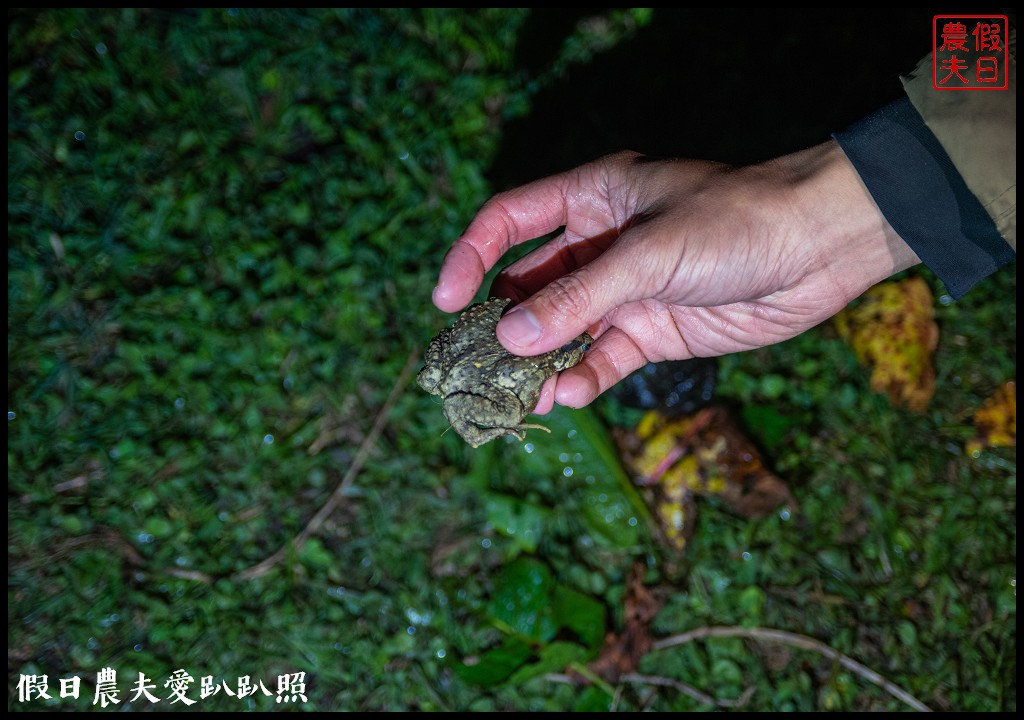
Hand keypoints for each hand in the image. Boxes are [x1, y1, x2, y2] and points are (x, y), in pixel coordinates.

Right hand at [432, 141, 919, 410]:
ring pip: (562, 330)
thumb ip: (579, 297)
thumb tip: (510, 338)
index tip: (445, 301)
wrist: (820, 250)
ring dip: (538, 362)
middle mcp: (600, 244)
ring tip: (515, 396)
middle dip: (500, 323)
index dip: (471, 256)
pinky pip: (604, 359)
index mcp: (592, 197)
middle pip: (529, 283)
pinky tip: (569, 396)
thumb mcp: (650, 254)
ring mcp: (625, 291)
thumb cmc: (737, 222)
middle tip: (472, 364)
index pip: (510, 220)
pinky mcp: (653, 331)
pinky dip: (584, 379)